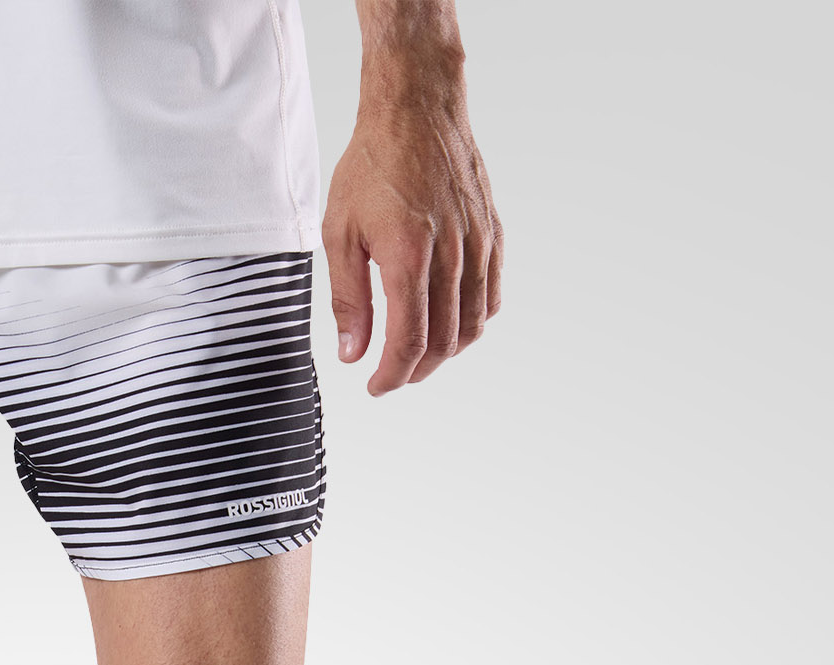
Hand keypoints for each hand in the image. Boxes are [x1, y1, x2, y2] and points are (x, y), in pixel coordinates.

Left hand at [322, 55, 501, 394]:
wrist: (416, 110)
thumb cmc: (372, 165)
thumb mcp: (339, 233)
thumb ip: (347, 299)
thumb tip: (353, 353)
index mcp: (409, 255)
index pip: (409, 341)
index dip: (392, 376)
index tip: (375, 387)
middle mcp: (452, 253)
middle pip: (444, 341)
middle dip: (416, 370)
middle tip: (392, 375)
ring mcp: (479, 243)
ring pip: (474, 325)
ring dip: (446, 352)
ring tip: (418, 355)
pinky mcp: (493, 233)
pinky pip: (492, 295)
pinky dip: (474, 321)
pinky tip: (449, 323)